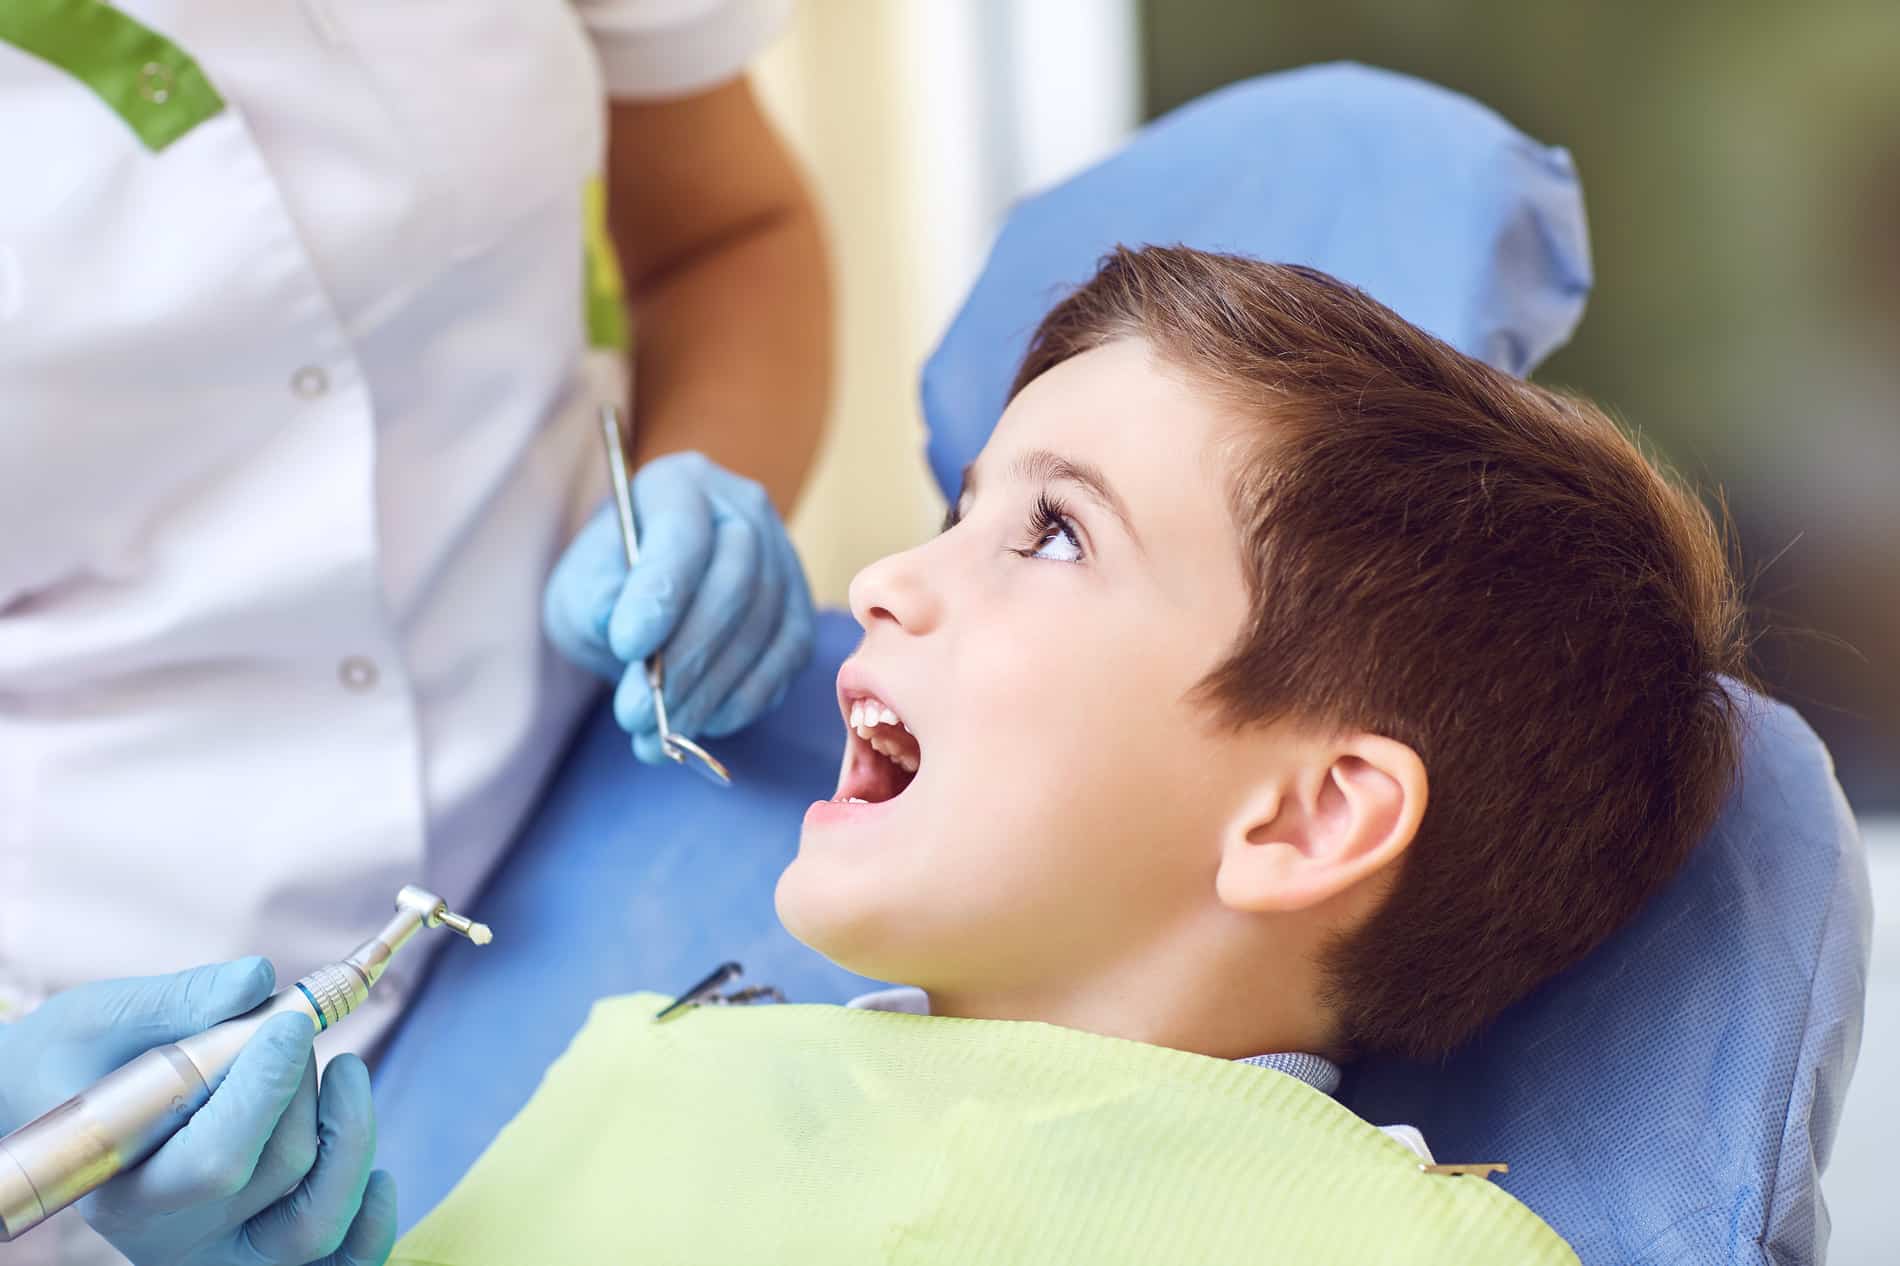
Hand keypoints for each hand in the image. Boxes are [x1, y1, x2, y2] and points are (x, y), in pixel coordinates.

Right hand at [0, 960, 395, 1264]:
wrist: (72, 1105)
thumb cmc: (87, 1057)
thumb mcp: (107, 1018)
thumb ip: (182, 1001)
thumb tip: (257, 978)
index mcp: (127, 1189)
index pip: (220, 1159)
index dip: (269, 1085)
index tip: (293, 1022)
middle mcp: (175, 1239)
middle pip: (281, 1172)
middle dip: (304, 1085)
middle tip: (292, 1030)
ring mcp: (225, 1254)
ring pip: (319, 1221)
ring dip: (351, 1133)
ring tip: (343, 1072)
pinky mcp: (267, 1254)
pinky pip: (342, 1263)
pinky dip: (372, 1221)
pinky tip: (376, 1171)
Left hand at [543, 451, 815, 763]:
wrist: (649, 601)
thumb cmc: (608, 586)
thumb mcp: (580, 588)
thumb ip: (597, 605)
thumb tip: (634, 647)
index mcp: (681, 485)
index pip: (683, 534)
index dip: (660, 592)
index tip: (626, 646)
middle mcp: (743, 510)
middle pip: (734, 582)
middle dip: (684, 658)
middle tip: (636, 714)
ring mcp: (782, 559)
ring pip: (763, 625)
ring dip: (710, 689)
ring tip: (659, 734)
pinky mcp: (799, 610)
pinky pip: (786, 657)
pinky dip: (745, 698)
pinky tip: (704, 722)